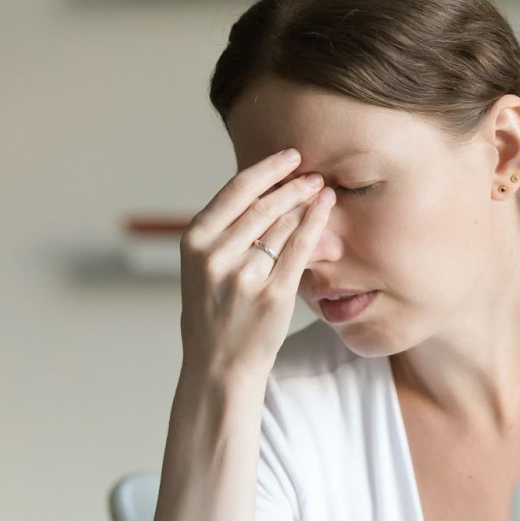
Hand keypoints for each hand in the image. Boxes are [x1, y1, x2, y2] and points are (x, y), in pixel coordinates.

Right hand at [178, 147, 335, 384]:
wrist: (218, 365)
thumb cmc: (213, 313)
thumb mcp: (201, 268)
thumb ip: (222, 233)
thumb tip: (261, 191)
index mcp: (194, 243)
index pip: (234, 192)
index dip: (265, 169)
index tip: (289, 155)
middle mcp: (216, 256)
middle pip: (262, 206)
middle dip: (291, 185)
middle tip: (313, 173)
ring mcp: (244, 276)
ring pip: (282, 225)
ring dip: (304, 202)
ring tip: (320, 189)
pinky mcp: (273, 295)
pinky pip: (299, 249)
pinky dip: (314, 224)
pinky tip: (324, 209)